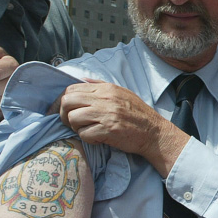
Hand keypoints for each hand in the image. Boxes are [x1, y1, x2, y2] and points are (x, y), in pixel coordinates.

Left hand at [56, 81, 185, 174]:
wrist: (154, 132)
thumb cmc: (137, 114)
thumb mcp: (121, 92)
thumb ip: (100, 85)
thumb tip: (81, 80)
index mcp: (106, 89)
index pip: (72, 89)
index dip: (63, 100)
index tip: (65, 110)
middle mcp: (104, 99)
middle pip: (67, 101)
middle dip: (64, 113)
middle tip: (71, 122)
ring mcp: (106, 115)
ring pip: (73, 118)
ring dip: (75, 127)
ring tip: (86, 130)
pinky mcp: (108, 131)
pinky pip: (84, 134)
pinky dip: (87, 138)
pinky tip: (96, 137)